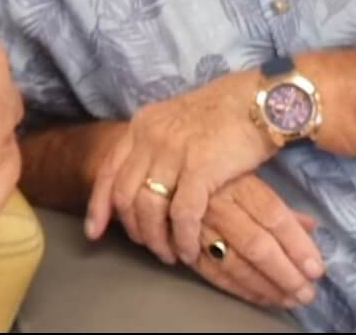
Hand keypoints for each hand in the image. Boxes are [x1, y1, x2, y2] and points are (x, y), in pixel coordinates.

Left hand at [85, 70, 275, 266]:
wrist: (261, 100)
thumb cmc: (225, 113)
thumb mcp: (177, 121)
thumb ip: (156, 145)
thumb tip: (144, 178)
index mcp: (142, 125)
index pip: (108, 170)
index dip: (98, 206)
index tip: (94, 233)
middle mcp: (151, 137)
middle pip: (125, 195)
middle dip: (134, 229)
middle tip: (149, 246)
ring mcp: (173, 152)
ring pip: (150, 209)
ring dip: (157, 239)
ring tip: (170, 254)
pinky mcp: (200, 168)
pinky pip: (182, 215)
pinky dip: (183, 238)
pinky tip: (189, 250)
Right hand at [190, 174, 327, 311]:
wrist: (169, 177)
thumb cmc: (218, 177)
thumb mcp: (251, 180)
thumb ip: (281, 208)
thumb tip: (312, 227)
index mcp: (240, 185)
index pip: (274, 217)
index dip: (297, 245)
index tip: (316, 268)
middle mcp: (219, 206)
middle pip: (256, 245)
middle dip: (285, 274)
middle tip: (307, 293)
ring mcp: (199, 229)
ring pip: (236, 264)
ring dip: (265, 287)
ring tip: (289, 300)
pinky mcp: (185, 248)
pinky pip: (213, 274)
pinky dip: (239, 290)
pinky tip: (262, 298)